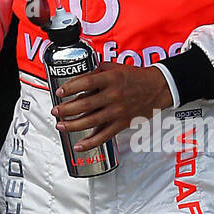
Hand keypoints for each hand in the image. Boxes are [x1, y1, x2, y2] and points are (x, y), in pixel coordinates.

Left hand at [52, 63, 172, 148]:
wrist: (157, 88)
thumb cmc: (135, 77)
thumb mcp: (115, 67)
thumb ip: (96, 72)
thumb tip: (76, 80)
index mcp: (112, 78)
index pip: (87, 83)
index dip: (71, 87)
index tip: (59, 92)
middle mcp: (114, 95)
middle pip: (85, 104)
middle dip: (66, 109)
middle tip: (55, 111)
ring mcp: (118, 111)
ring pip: (91, 121)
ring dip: (73, 125)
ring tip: (60, 125)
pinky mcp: (122, 124)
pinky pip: (104, 136)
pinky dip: (90, 143)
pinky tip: (78, 146)